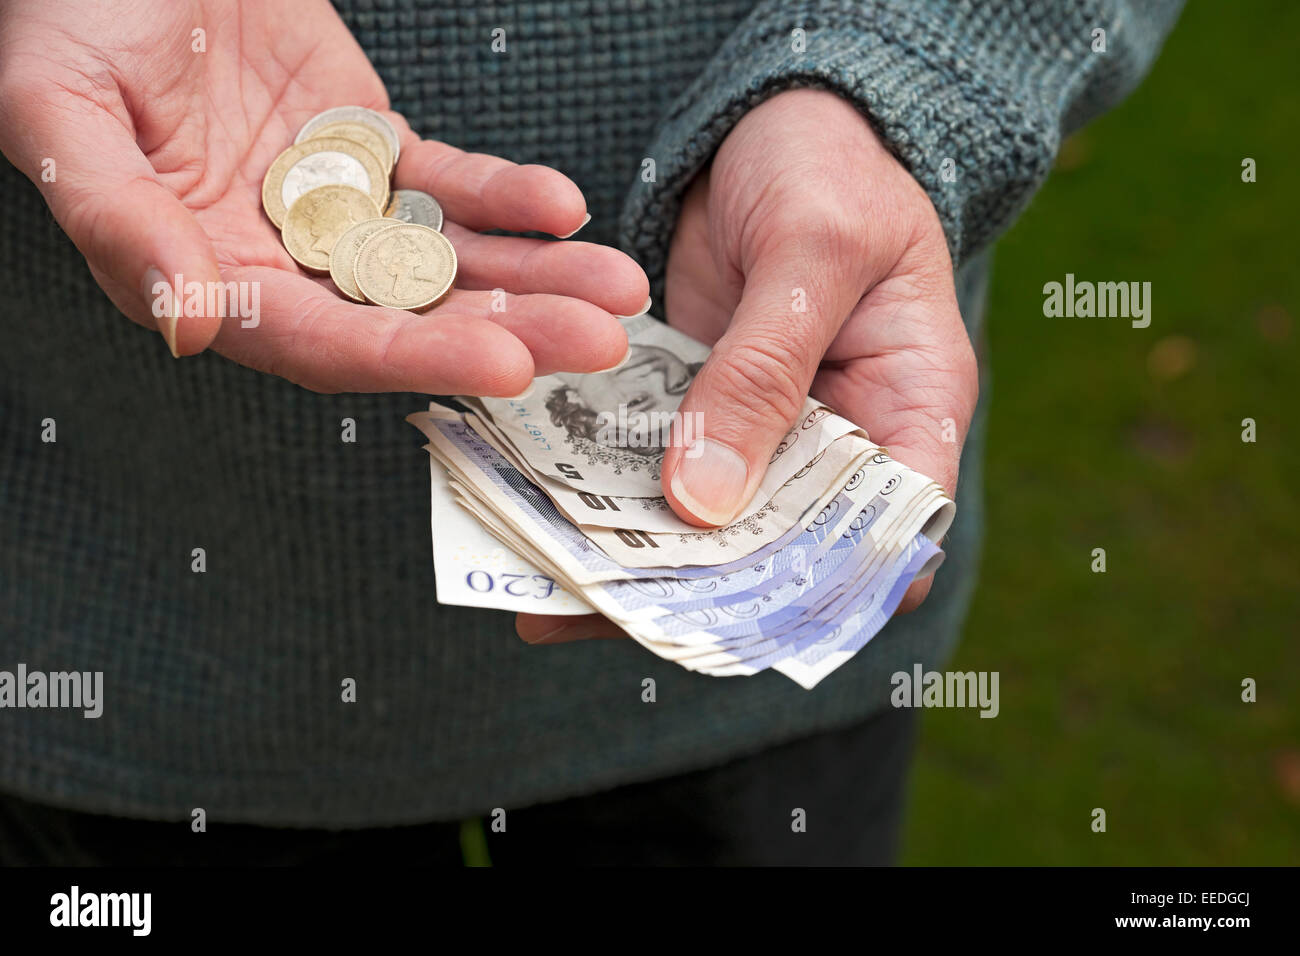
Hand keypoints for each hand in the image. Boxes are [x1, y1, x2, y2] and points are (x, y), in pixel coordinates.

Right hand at [0, 0, 646, 392]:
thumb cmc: (65, 24)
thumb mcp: (59, 114)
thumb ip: (120, 222)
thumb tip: (185, 320)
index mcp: (214, 276)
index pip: (327, 341)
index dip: (416, 355)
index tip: (504, 362)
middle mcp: (286, 259)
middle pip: (412, 314)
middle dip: (511, 328)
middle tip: (597, 339)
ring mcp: (339, 208)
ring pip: (449, 258)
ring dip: (536, 276)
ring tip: (615, 288)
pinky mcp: (374, 152)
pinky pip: (452, 184)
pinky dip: (508, 197)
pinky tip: (562, 207)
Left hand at [517, 88, 975, 644]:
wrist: (779, 117)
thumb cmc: (832, 165)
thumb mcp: (811, 255)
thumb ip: (762, 374)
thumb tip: (704, 503)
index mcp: (912, 410)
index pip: (892, 536)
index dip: (831, 594)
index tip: (741, 626)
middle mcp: (843, 436)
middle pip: (784, 547)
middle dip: (701, 589)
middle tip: (609, 614)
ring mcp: (771, 424)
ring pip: (711, 516)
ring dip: (637, 552)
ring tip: (551, 588)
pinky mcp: (708, 399)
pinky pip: (660, 459)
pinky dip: (610, 488)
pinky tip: (545, 513)